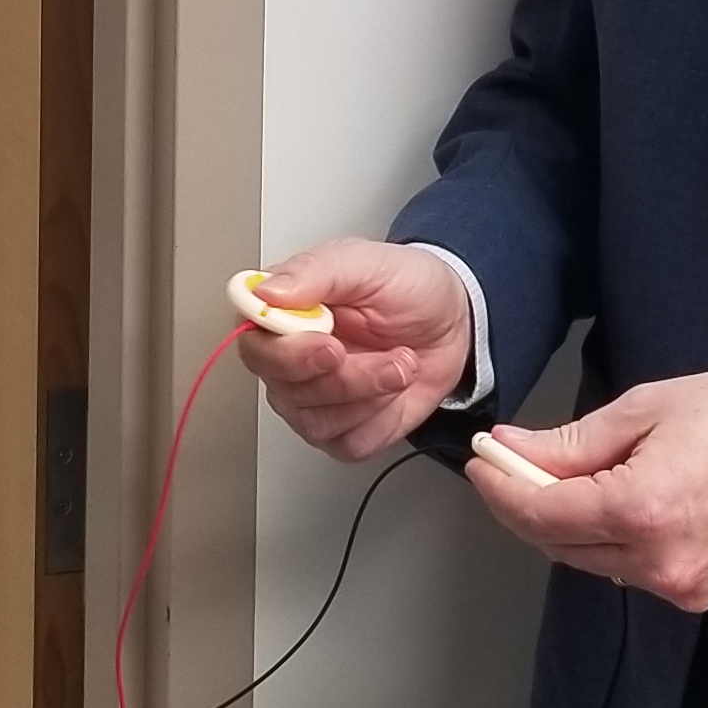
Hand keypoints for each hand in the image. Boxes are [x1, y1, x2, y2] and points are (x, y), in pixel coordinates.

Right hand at [239, 239, 473, 463]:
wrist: (452, 321)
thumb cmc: (408, 287)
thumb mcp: (368, 263)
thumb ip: (315, 272)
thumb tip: (265, 292)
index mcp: (282, 314)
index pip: (255, 347)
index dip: (289, 356)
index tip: (331, 347)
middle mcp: (288, 360)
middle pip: (286, 393)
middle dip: (348, 379)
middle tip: (391, 356)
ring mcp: (311, 399)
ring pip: (317, 423)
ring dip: (372, 396)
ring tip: (402, 363)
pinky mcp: (341, 429)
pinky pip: (348, 444)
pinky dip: (382, 420)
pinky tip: (395, 390)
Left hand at [464, 366, 707, 613]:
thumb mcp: (651, 409)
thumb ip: (573, 442)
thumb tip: (513, 451)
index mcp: (644, 511)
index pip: (541, 514)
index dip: (501, 489)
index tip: (484, 462)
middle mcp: (659, 563)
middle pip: (558, 545)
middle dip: (525, 505)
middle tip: (508, 464)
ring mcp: (681, 587)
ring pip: (590, 561)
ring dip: (565, 524)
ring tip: (559, 477)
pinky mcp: (699, 593)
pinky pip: (629, 569)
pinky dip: (607, 539)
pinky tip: (607, 502)